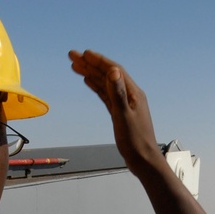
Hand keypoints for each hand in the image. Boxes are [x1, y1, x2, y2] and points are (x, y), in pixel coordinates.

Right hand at [68, 50, 163, 175]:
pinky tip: (88, 81)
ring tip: (75, 65)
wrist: (143, 160)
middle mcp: (130, 95)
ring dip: (90, 73)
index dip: (98, 61)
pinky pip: (106, 94)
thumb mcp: (124, 116)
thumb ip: (117, 93)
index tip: (83, 54)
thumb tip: (112, 71)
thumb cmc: (135, 141)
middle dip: (90, 64)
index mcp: (134, 93)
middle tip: (71, 56)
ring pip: (105, 84)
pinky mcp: (120, 112)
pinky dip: (96, 86)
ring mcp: (125, 103)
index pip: (114, 71)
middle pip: (108, 74)